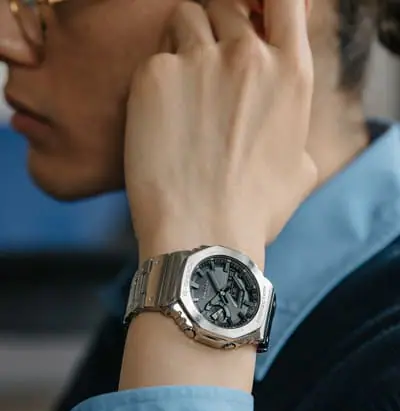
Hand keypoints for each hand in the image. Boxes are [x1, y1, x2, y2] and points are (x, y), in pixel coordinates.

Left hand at [124, 0, 315, 266]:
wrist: (201, 235)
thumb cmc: (252, 211)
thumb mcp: (299, 170)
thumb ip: (294, 129)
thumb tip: (285, 121)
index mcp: (291, 74)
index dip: (265, 3)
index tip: (252, 16)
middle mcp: (248, 56)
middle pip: (226, 7)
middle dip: (217, 31)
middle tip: (206, 71)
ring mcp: (198, 61)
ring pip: (186, 18)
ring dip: (184, 43)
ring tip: (181, 93)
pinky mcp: (154, 76)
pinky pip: (155, 57)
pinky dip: (156, 79)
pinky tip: (159, 120)